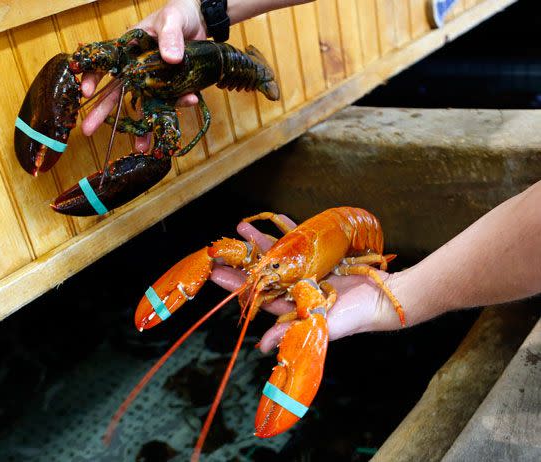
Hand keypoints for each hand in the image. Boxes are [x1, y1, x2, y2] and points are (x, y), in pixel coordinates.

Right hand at [80, 0, 205, 151]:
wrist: (200, 22)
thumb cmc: (178, 14)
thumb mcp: (172, 20)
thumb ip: (170, 37)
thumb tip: (170, 58)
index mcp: (129, 49)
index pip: (104, 63)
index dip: (92, 77)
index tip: (85, 92)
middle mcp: (136, 68)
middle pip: (116, 92)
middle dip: (102, 112)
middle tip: (86, 131)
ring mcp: (152, 81)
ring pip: (142, 106)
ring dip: (140, 127)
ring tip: (140, 147)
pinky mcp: (169, 88)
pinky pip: (169, 103)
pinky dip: (176, 109)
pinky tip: (183, 110)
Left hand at [210, 216, 404, 352]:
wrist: (382, 299)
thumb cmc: (353, 318)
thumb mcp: (320, 325)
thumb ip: (290, 331)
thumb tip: (261, 347)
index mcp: (291, 305)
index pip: (257, 294)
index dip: (236, 285)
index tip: (215, 274)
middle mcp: (295, 287)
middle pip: (261, 272)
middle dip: (241, 260)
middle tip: (218, 248)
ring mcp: (306, 271)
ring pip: (277, 254)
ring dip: (259, 241)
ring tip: (240, 226)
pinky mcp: (320, 257)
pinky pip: (301, 240)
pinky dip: (289, 229)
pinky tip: (276, 217)